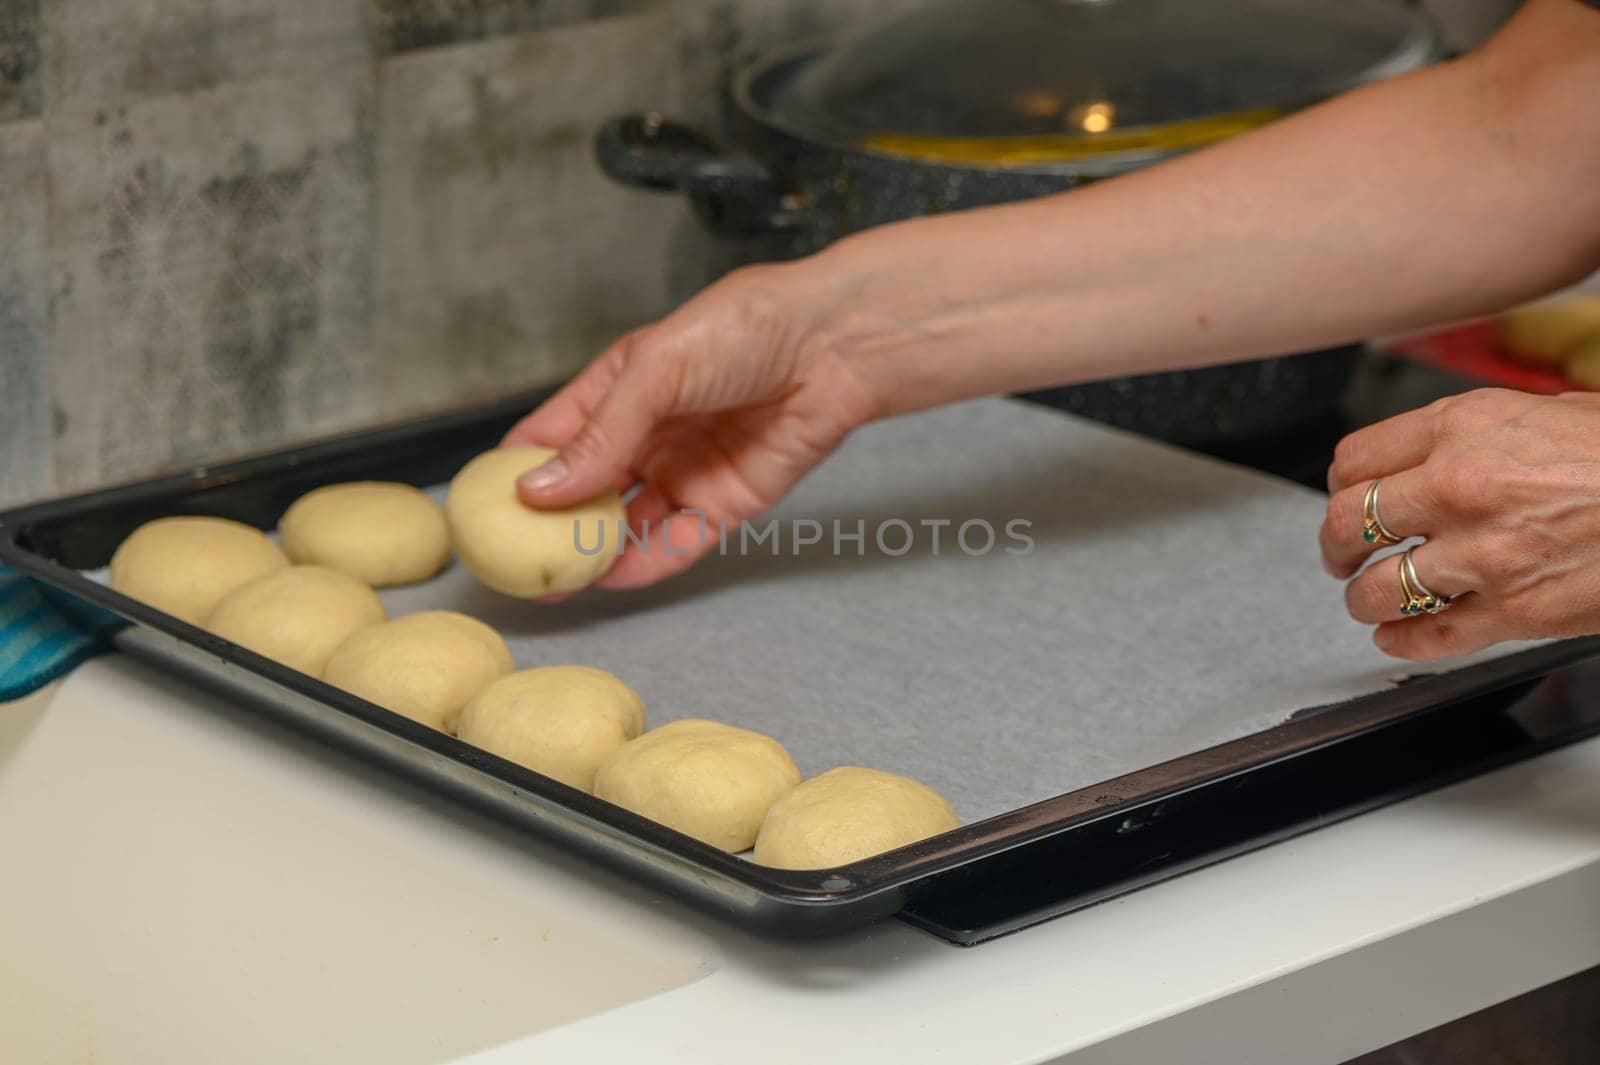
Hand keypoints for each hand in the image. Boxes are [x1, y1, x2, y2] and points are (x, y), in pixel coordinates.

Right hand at [502, 263, 885, 589]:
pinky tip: (610, 578)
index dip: (514, 471)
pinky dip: (644, 564)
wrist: (834, 345)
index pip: (551, 437)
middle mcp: (648, 434)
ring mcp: (685, 471)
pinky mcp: (726, 504)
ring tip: (553, 580)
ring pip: (627, 524)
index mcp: (620, 388)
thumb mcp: (655, 368)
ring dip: (592, 554)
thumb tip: (537, 490)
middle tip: (511, 561)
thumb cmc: (744, 328)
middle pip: (585, 491)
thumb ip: (599, 433)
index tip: (479, 508)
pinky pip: (677, 542)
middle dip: (549, 527)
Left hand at [1322, 388, 1599, 659]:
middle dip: (1334, 546)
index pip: (1354, 460)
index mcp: (1461, 428)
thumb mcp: (1548, 413)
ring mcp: (1482, 553)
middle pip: (1345, 523)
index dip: (1341, 484)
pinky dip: (1401, 641)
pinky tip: (1397, 636)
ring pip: (1375, 588)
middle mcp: (1458, 488)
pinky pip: (1427, 637)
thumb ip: (1476, 434)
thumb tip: (1432, 454)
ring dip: (1362, 598)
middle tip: (1338, 555)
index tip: (1344, 495)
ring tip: (1367, 598)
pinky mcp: (1513, 611)